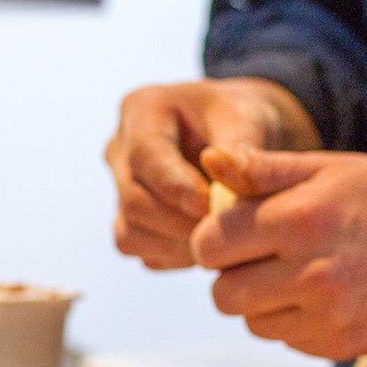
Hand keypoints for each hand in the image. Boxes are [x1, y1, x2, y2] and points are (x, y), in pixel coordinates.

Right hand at [105, 79, 319, 270]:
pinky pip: (138, 249)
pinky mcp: (127, 220)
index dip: (175, 188)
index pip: (146, 156)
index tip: (209, 208)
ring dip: (174, 246)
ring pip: (129, 233)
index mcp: (142, 110)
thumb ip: (242, 149)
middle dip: (179, 224)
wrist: (234, 135)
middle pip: (133, 201)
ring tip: (216, 240)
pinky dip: (171, 255)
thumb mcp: (247, 120)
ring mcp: (118, 188)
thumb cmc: (240, 119)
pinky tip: (202, 245)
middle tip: (222, 233)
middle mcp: (120, 150)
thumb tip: (230, 178)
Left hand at [191, 148, 366, 359]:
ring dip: (262, 302)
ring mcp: (329, 315)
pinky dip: (294, 321)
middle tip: (262, 257)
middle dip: (232, 276)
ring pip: (251, 323)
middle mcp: (313, 272)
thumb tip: (207, 159)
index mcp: (301, 219)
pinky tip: (326, 295)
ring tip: (298, 273)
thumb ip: (261, 169)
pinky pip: (286, 340)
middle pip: (222, 295)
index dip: (213, 239)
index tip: (233, 232)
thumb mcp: (326, 168)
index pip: (210, 245)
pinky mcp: (341, 345)